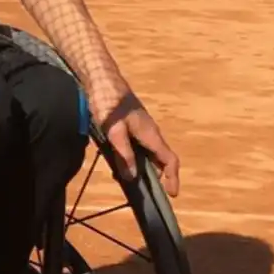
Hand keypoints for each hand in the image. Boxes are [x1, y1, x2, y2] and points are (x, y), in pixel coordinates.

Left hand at [89, 80, 179, 197]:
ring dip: (140, 167)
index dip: (173, 178)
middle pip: (158, 159)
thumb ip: (124, 154)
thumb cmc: (109, 103)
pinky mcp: (130, 124)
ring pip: (146, 152)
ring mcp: (140, 127)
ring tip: (124, 179)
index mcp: (151, 134)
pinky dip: (130, 156)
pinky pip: (135, 145)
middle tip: (142, 192)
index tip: (172, 194)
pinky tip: (115, 161)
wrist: (101, 78)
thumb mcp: (114, 132)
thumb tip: (133, 178)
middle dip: (154, 177)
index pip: (170, 160)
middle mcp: (149, 132)